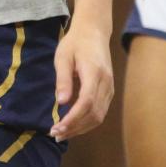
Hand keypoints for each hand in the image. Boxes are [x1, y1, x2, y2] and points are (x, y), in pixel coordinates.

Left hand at [50, 20, 113, 140]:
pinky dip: (87, 122)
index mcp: (94, 73)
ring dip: (81, 128)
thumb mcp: (63, 57)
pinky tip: (73, 124)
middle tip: (56, 134)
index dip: (73, 119)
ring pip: (99, 116)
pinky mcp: (109, 91)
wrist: (94, 32)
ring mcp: (110, 88)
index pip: (86, 102)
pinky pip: (100, 111)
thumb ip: (63, 79)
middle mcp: (106, 83)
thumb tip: (61, 103)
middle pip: (94, 114)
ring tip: (62, 133)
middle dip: (75, 128)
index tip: (57, 128)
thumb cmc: (75, 43)